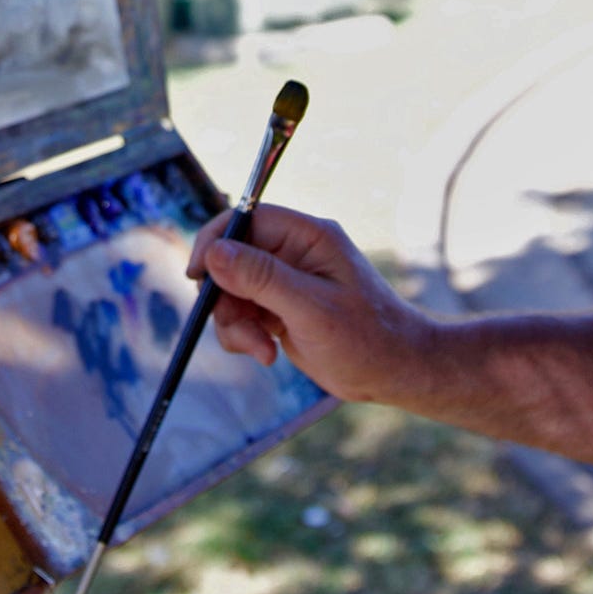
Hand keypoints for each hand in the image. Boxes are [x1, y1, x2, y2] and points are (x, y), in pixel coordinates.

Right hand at [186, 203, 437, 404]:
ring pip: (231, 290)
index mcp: (307, 236)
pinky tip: (267, 354)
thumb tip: (214, 253)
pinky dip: (243, 335)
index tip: (198, 275)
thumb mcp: (311, 309)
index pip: (246, 220)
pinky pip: (242, 313)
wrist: (395, 373)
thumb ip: (261, 278)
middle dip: (225, 296)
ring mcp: (286, 281)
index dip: (215, 241)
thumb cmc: (367, 338)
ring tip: (260, 350)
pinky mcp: (280, 308)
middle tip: (238, 328)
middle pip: (231, 259)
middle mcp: (294, 253)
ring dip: (234, 323)